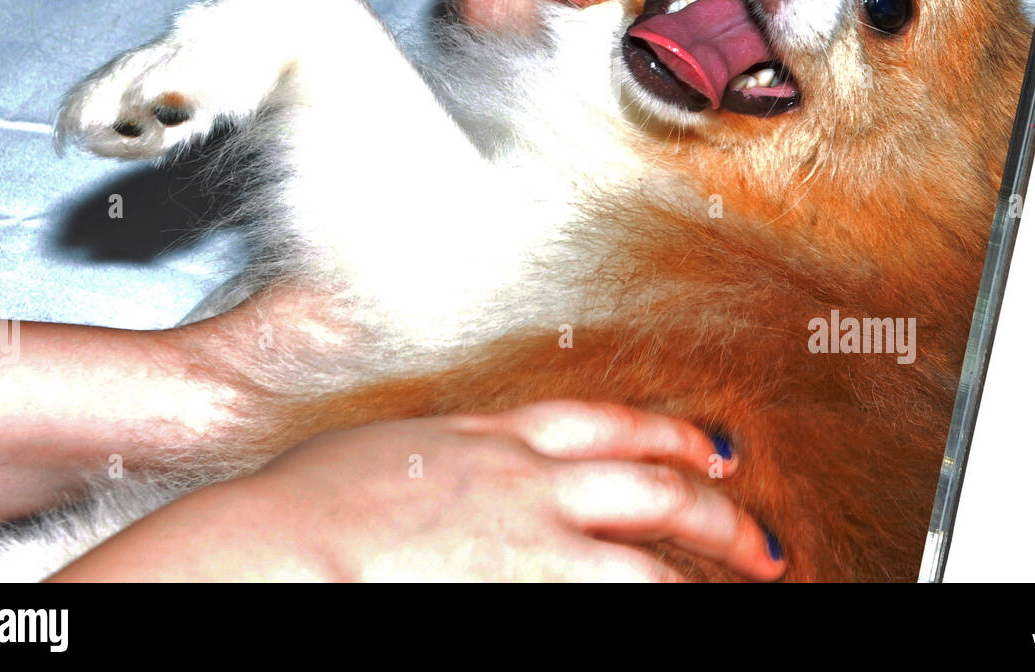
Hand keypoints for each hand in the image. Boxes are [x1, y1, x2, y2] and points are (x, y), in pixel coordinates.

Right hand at [52, 401, 784, 581]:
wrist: (275, 542)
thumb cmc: (311, 500)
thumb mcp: (397, 443)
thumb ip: (454, 448)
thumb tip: (473, 458)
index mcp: (497, 435)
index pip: (610, 422)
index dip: (670, 433)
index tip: (710, 448)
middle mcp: (530, 481)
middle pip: (654, 482)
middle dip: (719, 510)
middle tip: (760, 538)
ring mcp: (531, 543)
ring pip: (651, 556)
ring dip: (712, 566)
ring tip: (759, 574)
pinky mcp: (524, 595)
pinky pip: (612, 603)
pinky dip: (649, 606)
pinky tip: (674, 611)